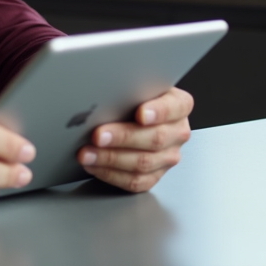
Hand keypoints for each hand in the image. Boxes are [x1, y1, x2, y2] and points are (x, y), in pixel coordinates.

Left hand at [78, 86, 193, 192]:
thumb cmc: (133, 96)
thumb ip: (130, 87)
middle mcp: (177, 132)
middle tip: (99, 135)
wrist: (131, 112)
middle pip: (155, 138)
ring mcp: (168, 156)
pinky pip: (135, 181)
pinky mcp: (155, 175)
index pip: (174, 107)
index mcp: (179, 105)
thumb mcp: (135, 85)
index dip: (158, 111)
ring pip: (143, 163)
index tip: (140, 113)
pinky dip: (110, 174)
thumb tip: (105, 91)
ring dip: (110, 159)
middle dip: (123, 137)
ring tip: (87, 153)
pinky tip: (94, 165)